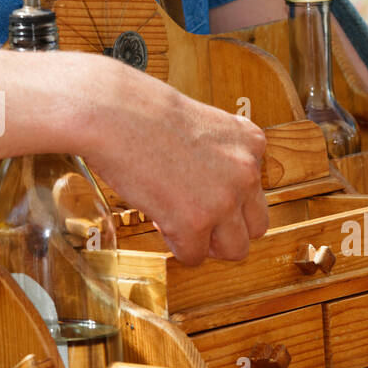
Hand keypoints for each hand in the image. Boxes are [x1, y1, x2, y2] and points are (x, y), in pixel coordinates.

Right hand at [81, 58, 268, 266]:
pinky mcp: (195, 223)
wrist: (110, 111)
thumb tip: (211, 190)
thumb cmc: (143, 110)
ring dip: (207, 244)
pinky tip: (160, 220)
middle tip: (198, 220)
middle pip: (257, 226)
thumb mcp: (202, 123)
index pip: (256, 190)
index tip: (199, 188)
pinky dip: (176, 246)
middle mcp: (246, 172)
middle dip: (228, 228)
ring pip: (235, 249)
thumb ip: (219, 155)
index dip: (226, 196)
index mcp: (251, 143)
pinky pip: (194, 256)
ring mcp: (224, 200)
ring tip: (181, 226)